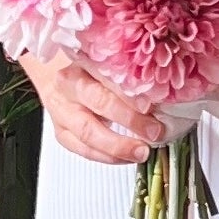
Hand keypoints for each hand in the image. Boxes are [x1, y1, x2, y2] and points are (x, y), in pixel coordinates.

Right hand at [25, 52, 163, 165]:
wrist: (54, 78)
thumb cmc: (88, 70)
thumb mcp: (105, 63)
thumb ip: (128, 74)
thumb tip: (164, 92)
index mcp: (82, 60)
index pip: (107, 75)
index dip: (128, 92)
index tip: (150, 105)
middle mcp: (69, 84)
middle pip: (99, 102)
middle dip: (130, 120)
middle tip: (154, 131)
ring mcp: (62, 111)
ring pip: (88, 132)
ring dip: (118, 145)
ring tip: (142, 152)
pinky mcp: (62, 133)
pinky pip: (84, 149)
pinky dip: (108, 157)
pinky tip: (127, 158)